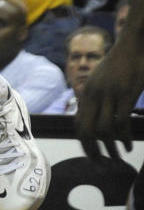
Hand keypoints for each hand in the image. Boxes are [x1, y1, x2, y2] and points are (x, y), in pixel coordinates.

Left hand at [76, 38, 143, 159]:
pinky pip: (121, 123)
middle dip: (93, 151)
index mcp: (87, 92)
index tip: (92, 156)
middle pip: (87, 130)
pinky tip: (128, 144)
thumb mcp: (99, 80)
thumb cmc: (118, 64)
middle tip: (102, 163)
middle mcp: (94, 94)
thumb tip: (91, 119)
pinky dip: (124, 138)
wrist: (131, 46)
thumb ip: (94, 98)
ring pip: (104, 130)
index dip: (83, 143)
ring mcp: (109, 94)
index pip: (78, 123)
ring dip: (111, 147)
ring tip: (118, 155)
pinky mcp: (125, 94)